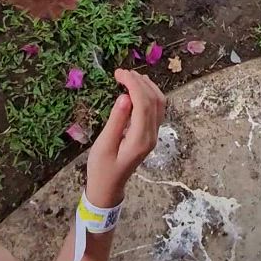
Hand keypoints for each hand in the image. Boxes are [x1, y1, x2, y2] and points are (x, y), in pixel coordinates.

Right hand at [86, 71, 164, 206]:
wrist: (108, 188)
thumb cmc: (101, 169)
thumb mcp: (103, 145)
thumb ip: (116, 120)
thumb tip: (125, 97)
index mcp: (140, 139)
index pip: (144, 104)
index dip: (134, 84)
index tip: (119, 73)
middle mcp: (151, 136)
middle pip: (154, 100)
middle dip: (140, 82)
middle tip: (121, 72)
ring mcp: (153, 135)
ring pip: (159, 104)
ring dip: (146, 86)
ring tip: (128, 76)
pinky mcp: (149, 134)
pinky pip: (155, 109)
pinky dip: (148, 94)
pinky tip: (136, 89)